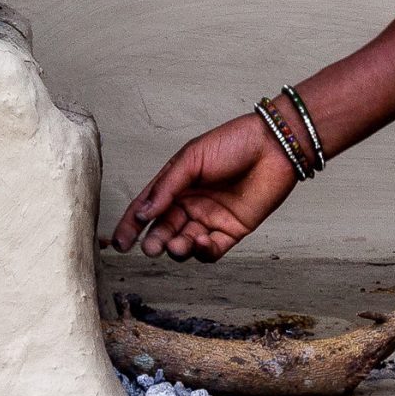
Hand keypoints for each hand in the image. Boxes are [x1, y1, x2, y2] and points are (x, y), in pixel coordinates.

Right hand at [107, 110, 299, 260]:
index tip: (120, 243)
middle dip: (156, 241)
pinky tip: (201, 243)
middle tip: (152, 248)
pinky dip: (203, 252)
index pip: (148, 208)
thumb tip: (143, 213)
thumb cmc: (234, 143)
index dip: (132, 225)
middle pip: (165, 229)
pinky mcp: (232, 231)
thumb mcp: (192, 159)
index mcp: (177, 184)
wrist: (275, 146)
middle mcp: (191, 203)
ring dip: (178, 248)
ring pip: (186, 243)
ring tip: (177, 245)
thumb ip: (167, 187)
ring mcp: (211, 218)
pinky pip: (212, 250)